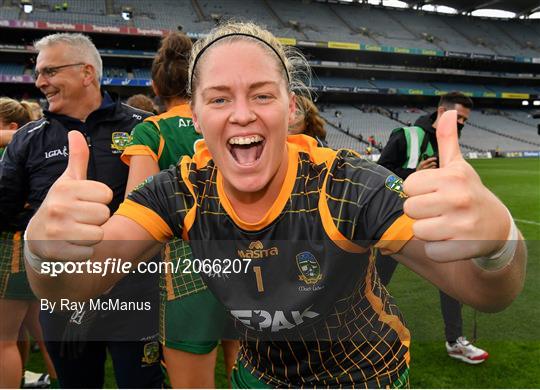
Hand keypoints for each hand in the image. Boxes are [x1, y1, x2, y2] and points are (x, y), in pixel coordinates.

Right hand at [26, 131, 112, 260]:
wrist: (38, 236)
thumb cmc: (62, 204)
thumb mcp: (68, 181)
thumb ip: (78, 158)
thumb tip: (75, 132)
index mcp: (65, 187)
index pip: (105, 194)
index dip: (100, 200)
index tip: (86, 202)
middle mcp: (59, 207)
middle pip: (104, 214)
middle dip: (97, 219)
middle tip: (82, 218)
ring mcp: (57, 230)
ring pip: (99, 234)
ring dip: (93, 236)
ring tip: (79, 231)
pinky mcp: (58, 251)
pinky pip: (90, 252)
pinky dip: (85, 252)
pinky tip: (73, 245)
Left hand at [403, 111, 509, 261]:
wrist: (497, 226)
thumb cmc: (468, 192)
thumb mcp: (459, 167)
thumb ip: (447, 141)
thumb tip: (447, 111)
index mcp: (451, 177)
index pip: (408, 186)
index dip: (417, 191)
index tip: (433, 192)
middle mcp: (458, 198)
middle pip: (409, 209)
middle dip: (420, 212)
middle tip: (438, 210)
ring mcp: (462, 225)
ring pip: (418, 231)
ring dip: (428, 231)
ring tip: (444, 225)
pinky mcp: (464, 248)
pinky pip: (432, 251)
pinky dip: (438, 250)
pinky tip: (451, 241)